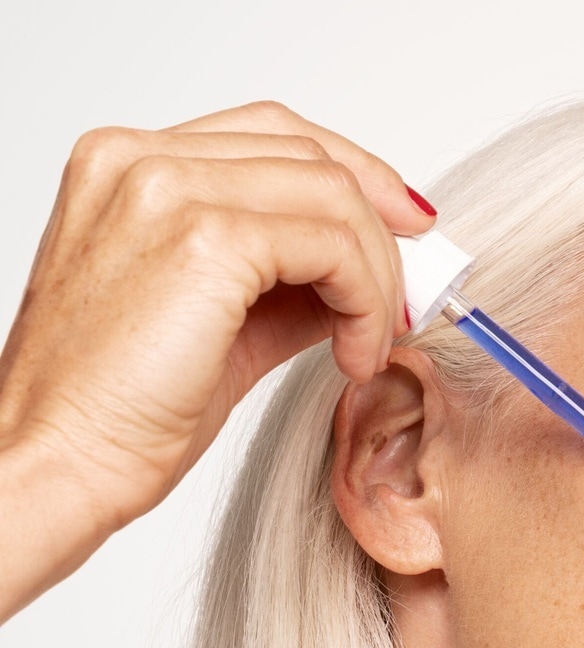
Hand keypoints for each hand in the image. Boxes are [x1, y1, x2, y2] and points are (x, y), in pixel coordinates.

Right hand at [0, 101, 434, 618]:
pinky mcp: (205, 238)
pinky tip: (354, 354)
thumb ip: (292, 281)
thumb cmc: (121, 409)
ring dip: (377, 275)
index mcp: (131, 165)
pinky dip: (365, 299)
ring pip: (334, 195)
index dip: (356, 175)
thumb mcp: (226, 323)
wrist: (62, 461)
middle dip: (381, 231)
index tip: (404, 228)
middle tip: (404, 300)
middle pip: (313, 156)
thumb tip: (372, 274)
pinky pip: (333, 244)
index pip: (275, 133)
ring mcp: (167, 189)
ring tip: (370, 343)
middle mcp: (142, 159)